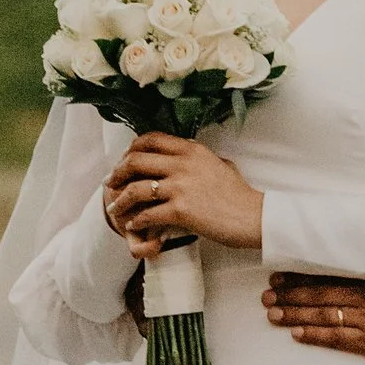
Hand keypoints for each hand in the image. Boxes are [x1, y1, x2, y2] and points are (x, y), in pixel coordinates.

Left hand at [103, 133, 265, 255]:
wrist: (253, 217)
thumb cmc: (240, 195)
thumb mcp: (221, 164)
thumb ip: (201, 157)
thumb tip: (189, 151)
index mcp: (192, 149)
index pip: (151, 139)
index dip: (131, 148)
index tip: (124, 160)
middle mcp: (184, 163)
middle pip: (136, 160)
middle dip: (118, 172)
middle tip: (111, 182)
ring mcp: (181, 186)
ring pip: (136, 188)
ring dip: (120, 199)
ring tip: (114, 207)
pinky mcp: (181, 210)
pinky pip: (148, 214)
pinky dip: (136, 220)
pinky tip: (133, 224)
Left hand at [261, 276, 364, 364]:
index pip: (333, 277)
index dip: (305, 277)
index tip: (284, 274)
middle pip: (322, 295)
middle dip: (292, 295)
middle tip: (268, 294)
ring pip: (325, 316)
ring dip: (296, 315)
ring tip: (273, 314)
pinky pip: (339, 340)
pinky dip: (316, 337)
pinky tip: (298, 335)